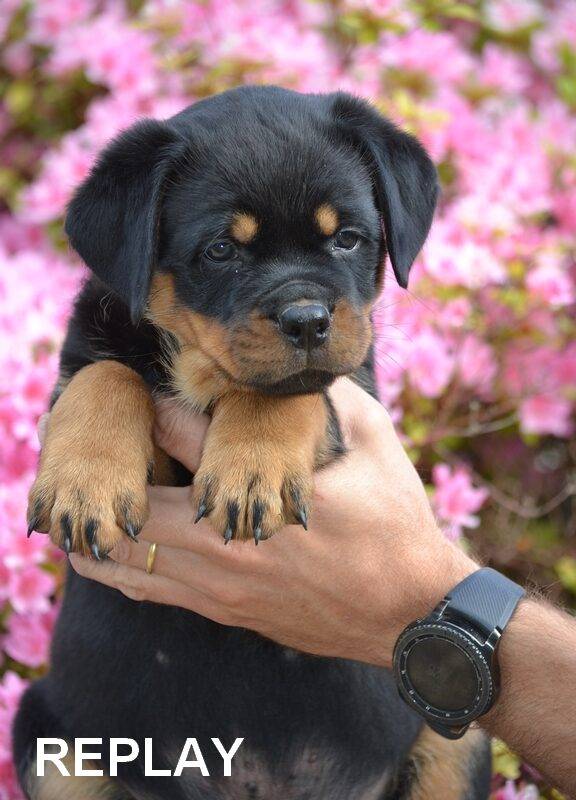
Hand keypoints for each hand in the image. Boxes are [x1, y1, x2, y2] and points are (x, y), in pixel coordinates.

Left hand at [69, 378, 476, 665]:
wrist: (412, 614)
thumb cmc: (395, 527)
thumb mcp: (374, 444)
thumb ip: (332, 397)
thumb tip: (295, 365)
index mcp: (258, 499)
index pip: (181, 439)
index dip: (159, 408)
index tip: (151, 392)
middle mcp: (226, 550)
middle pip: (135, 509)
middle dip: (115, 477)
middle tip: (107, 449)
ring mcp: (221, 590)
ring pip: (131, 562)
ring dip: (104, 529)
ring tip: (86, 503)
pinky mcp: (226, 613)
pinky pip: (152, 593)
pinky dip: (124, 567)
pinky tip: (114, 550)